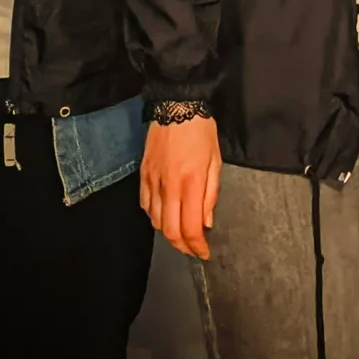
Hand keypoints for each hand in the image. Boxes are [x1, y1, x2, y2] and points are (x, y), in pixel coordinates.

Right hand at [139, 117, 221, 259]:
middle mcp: (169, 186)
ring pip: (156, 221)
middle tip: (193, 249)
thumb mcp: (215, 162)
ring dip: (169, 233)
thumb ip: (211, 195)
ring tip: (181, 234)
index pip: (190, 227)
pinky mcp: (143, 175)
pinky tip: (165, 216)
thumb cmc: (201, 132)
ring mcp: (152, 181)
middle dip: (182, 246)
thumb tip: (206, 222)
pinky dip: (155, 217)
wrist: (176, 106)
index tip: (204, 253)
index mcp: (191, 183)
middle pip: (169, 231)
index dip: (197, 246)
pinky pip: (145, 205)